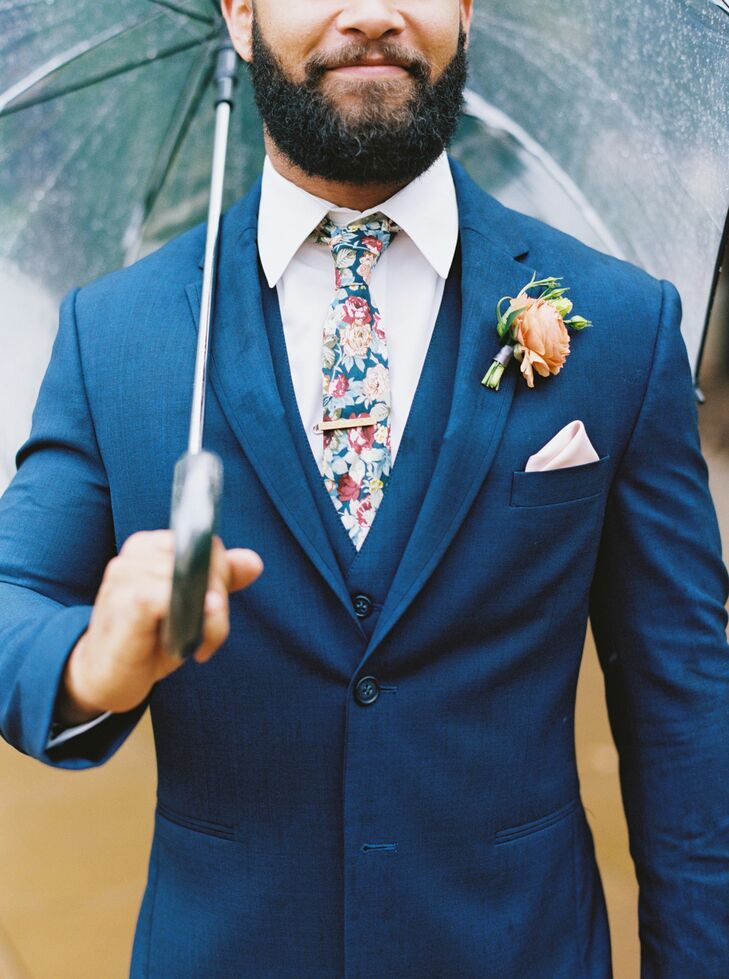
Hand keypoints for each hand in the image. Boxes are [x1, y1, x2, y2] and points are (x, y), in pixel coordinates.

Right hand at [57, 531, 262, 723]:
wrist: (104, 679)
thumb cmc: (148, 641)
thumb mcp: (191, 608)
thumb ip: (219, 582)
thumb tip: (254, 562)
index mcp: (152, 545)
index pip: (208, 545)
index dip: (221, 578)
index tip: (212, 612)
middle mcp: (137, 551)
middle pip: (207, 560)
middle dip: (218, 601)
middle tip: (207, 637)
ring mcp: (128, 572)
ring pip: (196, 580)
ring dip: (208, 620)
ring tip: (193, 645)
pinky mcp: (128, 599)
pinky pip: (175, 597)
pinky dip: (191, 623)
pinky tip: (182, 645)